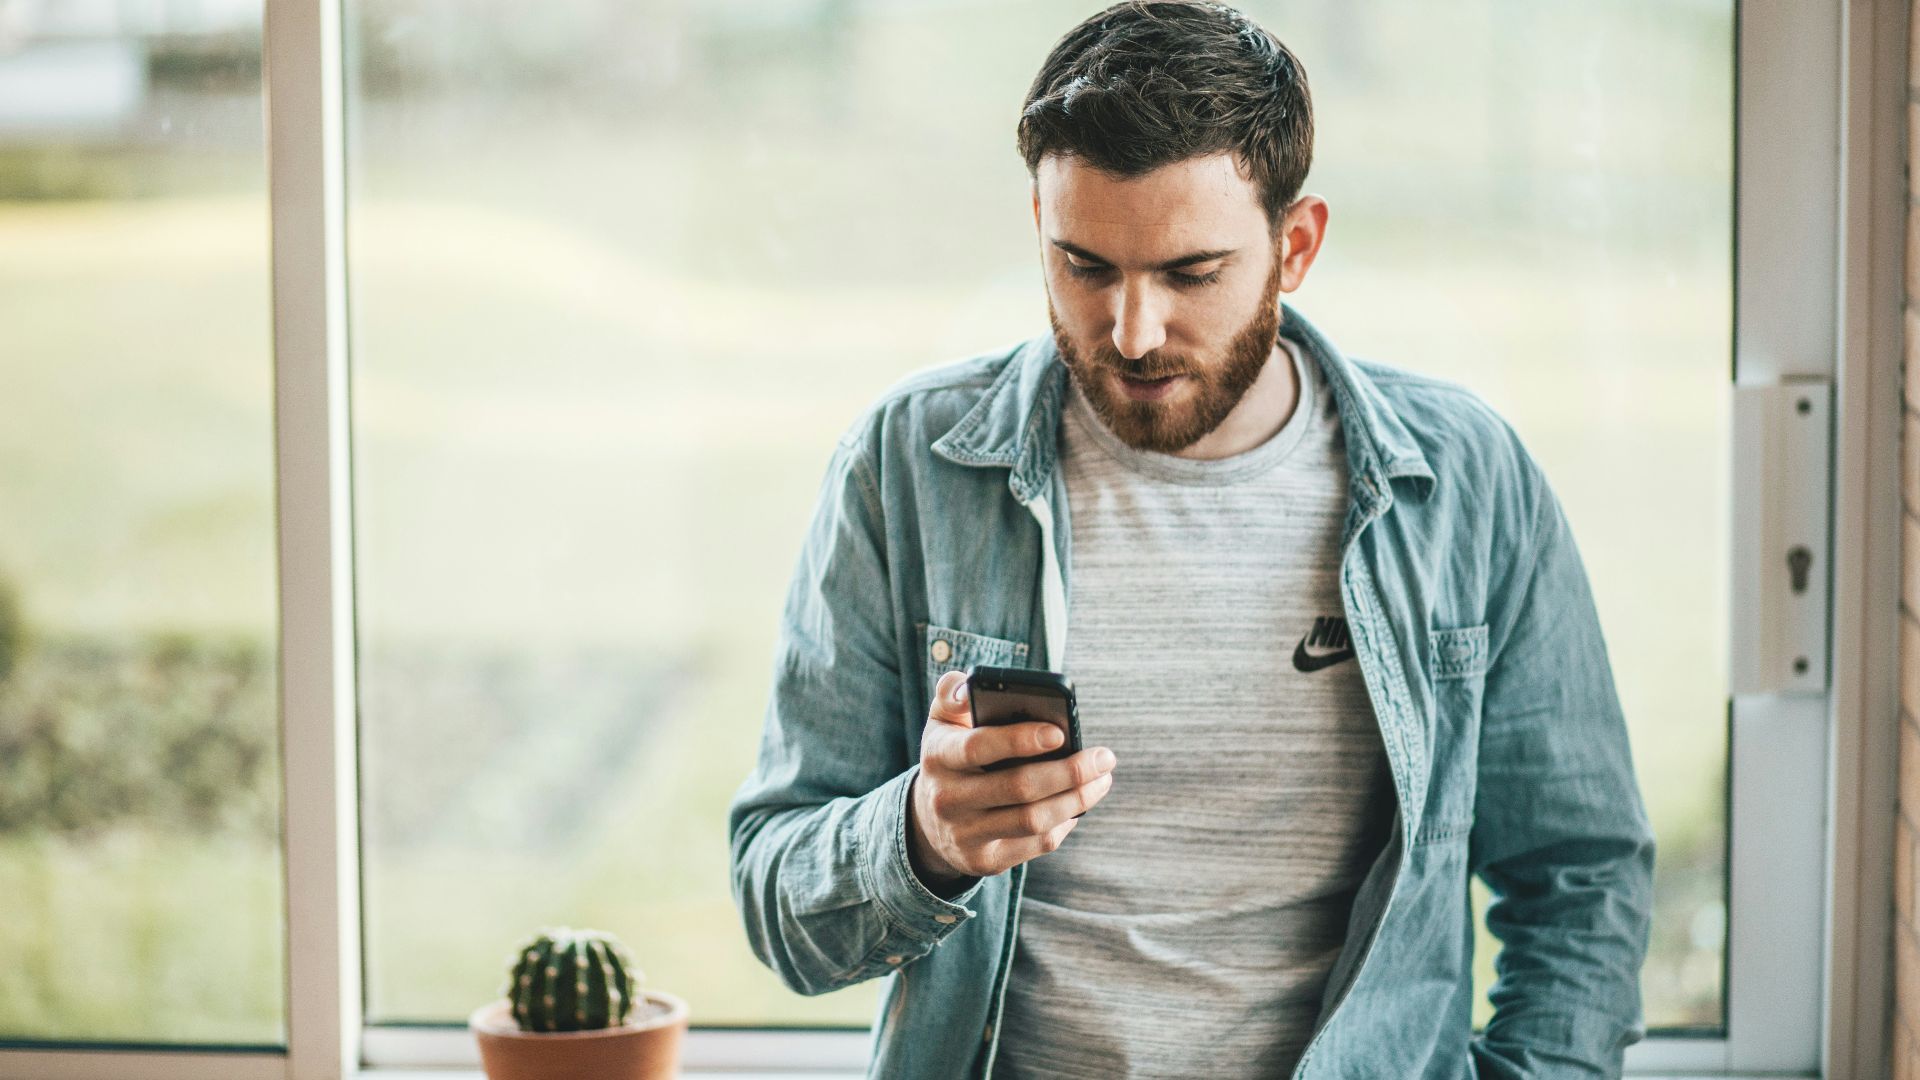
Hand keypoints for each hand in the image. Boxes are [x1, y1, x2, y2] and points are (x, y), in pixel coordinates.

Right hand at [906, 669, 1116, 892]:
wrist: (928, 819)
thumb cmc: (952, 755)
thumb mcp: (942, 721)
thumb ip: (954, 694)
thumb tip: (970, 688)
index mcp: (938, 756)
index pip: (978, 746)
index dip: (1019, 740)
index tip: (1060, 732)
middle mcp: (947, 799)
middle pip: (1018, 788)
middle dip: (1069, 772)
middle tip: (1104, 757)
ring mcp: (964, 834)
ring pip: (1033, 820)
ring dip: (1076, 799)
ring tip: (1102, 779)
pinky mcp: (984, 861)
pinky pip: (1035, 844)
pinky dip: (1064, 823)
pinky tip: (1078, 805)